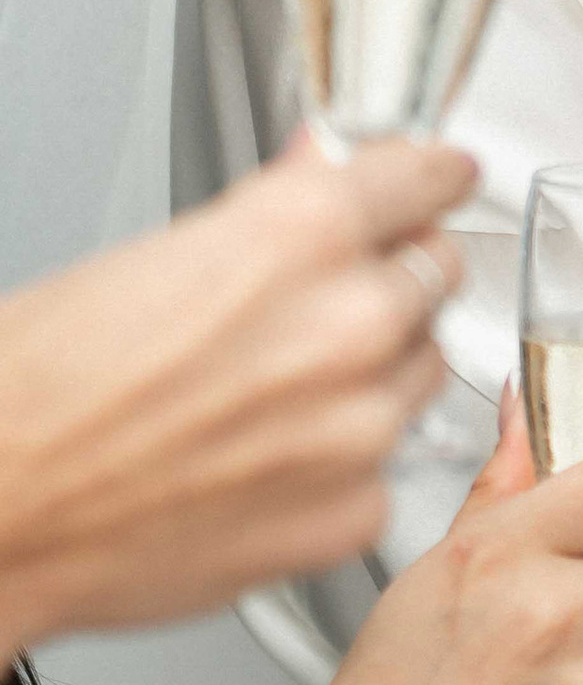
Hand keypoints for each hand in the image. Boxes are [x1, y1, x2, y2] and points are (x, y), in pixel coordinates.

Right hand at [0, 133, 473, 652]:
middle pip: (435, 274)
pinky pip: (388, 465)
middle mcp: (350, 329)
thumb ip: (270, 212)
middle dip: (393, 275)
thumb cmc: (35, 391)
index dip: (428, 179)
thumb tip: (321, 170)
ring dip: (377, 369)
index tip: (440, 182)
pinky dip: (346, 461)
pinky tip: (267, 456)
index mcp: (300, 238)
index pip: (423, 179)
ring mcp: (360, 429)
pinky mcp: (353, 513)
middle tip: (324, 299)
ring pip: (422, 370)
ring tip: (274, 388)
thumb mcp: (152, 255)